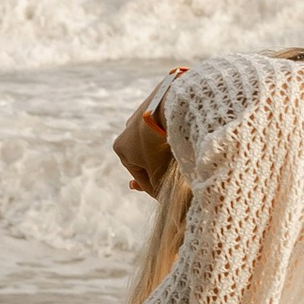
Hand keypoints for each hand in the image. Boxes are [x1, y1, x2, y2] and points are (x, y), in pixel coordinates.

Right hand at [111, 70, 184, 193]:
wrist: (165, 106)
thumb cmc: (158, 143)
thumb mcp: (157, 171)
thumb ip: (157, 186)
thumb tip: (162, 198)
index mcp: (121, 149)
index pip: (140, 177)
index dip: (154, 190)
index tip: (166, 198)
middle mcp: (127, 132)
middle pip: (146, 159)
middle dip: (157, 170)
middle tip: (168, 181)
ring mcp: (140, 117)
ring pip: (155, 143)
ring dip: (165, 153)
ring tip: (180, 161)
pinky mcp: (155, 106)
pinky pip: (164, 128)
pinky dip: (171, 137)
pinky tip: (183, 141)